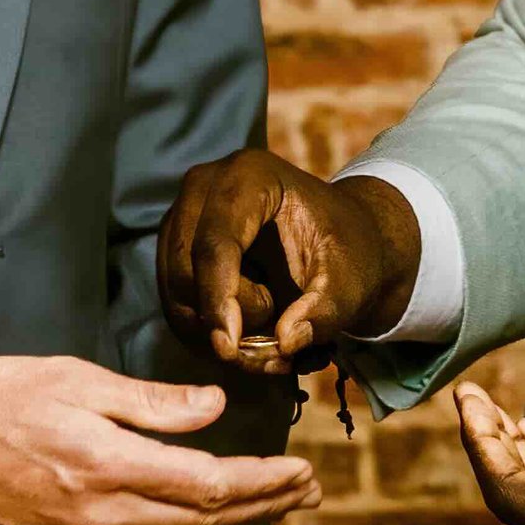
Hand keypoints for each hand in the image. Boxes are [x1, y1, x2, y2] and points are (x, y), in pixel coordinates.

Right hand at [0, 355, 317, 524]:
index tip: (302, 471)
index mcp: (107, 466)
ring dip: (233, 524)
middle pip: (205, 521)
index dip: (264, 482)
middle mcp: (100, 516)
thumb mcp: (71, 379)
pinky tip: (207, 520)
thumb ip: (148, 403)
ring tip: (275, 505)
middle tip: (310, 491)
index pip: (210, 484)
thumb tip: (213, 409)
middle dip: (265, 506)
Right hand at [159, 147, 421, 367]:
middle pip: (186, 269)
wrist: (341, 244)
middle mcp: (204, 188)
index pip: (216, 242)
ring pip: (177, 293)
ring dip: (217, 331)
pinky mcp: (175, 248)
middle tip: (277, 339)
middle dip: (224, 317)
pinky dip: (207, 334)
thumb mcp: (350, 284)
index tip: (230, 348)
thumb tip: (286, 341)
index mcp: (249, 176)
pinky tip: (250, 339)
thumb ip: (324, 311)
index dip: (219, 298)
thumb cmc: (347, 254)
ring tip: (273, 336)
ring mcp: (183, 217)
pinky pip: (175, 304)